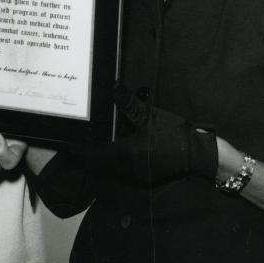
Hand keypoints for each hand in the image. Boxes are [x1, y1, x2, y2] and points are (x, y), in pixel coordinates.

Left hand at [67, 86, 217, 187]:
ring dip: (98, 157)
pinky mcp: (145, 175)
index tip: (64, 145)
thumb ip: (128, 103)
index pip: (93, 155)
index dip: (77, 150)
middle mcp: (126, 169)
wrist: (199, 154)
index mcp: (124, 155)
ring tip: (87, 143)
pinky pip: (120, 168)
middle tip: (73, 142)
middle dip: (85, 154)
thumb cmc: (173, 134)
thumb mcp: (149, 116)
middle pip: (98, 164)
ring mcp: (136, 175)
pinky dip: (111, 159)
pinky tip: (111, 147)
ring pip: (109, 167)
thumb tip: (112, 87)